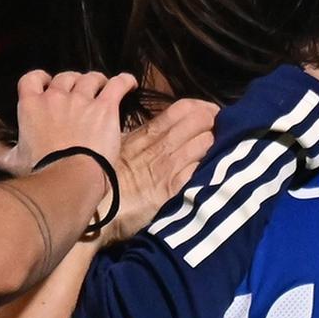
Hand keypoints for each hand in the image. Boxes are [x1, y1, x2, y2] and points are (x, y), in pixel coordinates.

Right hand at [8, 70, 132, 178]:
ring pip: (91, 78)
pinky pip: (117, 85)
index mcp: (31, 105)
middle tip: (79, 93)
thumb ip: (2, 152)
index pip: (32, 79)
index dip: (41, 78)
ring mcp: (82, 100)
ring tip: (102, 87)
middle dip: (72, 82)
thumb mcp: (13, 162)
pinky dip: (124, 81)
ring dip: (96, 81)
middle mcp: (56, 97)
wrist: (68, 177)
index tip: (47, 84)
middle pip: (65, 77)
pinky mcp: (105, 108)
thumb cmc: (40, 171)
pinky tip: (129, 83)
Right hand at [105, 97, 219, 235]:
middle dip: (214, 123)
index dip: (203, 107)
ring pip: (205, 143)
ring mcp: (170, 167)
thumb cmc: (105, 178)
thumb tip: (156, 129)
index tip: (210, 113)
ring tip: (216, 151)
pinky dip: (210, 168)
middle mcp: (162, 146)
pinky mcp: (175, 190)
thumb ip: (139, 136)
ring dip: (215, 145)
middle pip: (200, 121)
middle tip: (220, 131)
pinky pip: (200, 170)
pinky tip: (212, 171)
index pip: (184, 108)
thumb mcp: (118, 147)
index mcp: (148, 132)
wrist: (98, 210)